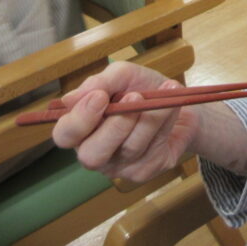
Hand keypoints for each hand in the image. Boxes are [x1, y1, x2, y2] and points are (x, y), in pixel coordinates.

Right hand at [52, 62, 200, 182]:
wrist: (181, 101)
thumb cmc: (144, 89)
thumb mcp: (124, 76)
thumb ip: (101, 83)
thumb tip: (70, 99)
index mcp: (83, 130)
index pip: (65, 135)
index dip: (78, 119)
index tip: (100, 96)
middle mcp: (96, 152)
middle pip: (91, 155)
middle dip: (114, 126)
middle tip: (133, 97)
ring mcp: (121, 166)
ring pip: (130, 148)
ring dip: (149, 116)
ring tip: (164, 89)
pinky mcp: (146, 170)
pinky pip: (154, 146)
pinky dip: (165, 120)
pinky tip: (172, 103)